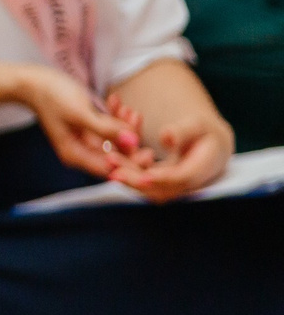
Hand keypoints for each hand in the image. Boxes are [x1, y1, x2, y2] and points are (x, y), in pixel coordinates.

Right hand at [15, 66, 141, 179]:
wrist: (33, 82)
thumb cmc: (52, 97)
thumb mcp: (80, 113)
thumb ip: (107, 129)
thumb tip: (134, 142)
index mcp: (75, 155)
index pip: (111, 169)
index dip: (132, 164)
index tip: (149, 151)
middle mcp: (81, 152)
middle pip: (116, 155)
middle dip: (129, 139)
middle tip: (136, 118)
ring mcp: (85, 140)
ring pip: (115, 140)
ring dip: (124, 125)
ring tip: (125, 107)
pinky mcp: (88, 128)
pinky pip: (109, 128)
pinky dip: (115, 117)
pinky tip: (116, 101)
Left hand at [106, 89, 231, 200]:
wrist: (206, 145)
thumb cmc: (204, 132)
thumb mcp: (198, 126)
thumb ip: (183, 131)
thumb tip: (166, 137)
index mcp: (202, 170)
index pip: (181, 179)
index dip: (163, 178)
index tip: (145, 176)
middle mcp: (185, 184)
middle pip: (159, 188)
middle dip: (135, 177)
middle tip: (114, 162)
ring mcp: (169, 186)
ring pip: (146, 186)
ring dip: (127, 174)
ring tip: (110, 158)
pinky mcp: (156, 184)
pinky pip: (140, 179)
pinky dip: (126, 168)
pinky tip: (111, 155)